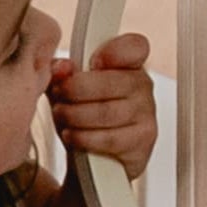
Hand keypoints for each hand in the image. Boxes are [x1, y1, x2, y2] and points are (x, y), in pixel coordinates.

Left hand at [47, 34, 156, 181]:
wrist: (91, 160)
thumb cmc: (83, 115)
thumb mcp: (66, 89)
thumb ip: (60, 72)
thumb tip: (61, 67)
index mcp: (128, 64)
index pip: (135, 47)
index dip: (113, 51)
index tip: (93, 62)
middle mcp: (142, 85)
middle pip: (108, 82)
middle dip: (74, 89)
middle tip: (59, 95)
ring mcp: (147, 114)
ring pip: (106, 112)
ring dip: (75, 115)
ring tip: (62, 116)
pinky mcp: (143, 141)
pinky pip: (110, 138)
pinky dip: (84, 138)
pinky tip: (73, 135)